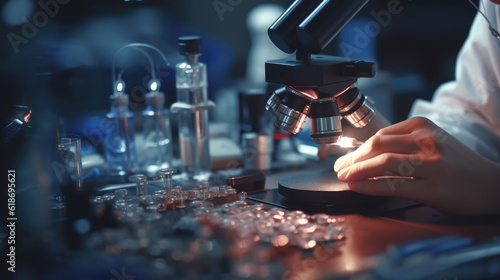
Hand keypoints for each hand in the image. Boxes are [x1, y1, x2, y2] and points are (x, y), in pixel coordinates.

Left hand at [333, 117, 499, 215]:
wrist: (492, 184)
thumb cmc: (458, 165)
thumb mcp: (433, 142)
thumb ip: (404, 143)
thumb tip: (368, 153)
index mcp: (422, 126)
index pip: (380, 134)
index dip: (357, 148)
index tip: (345, 157)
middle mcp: (426, 140)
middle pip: (377, 145)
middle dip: (352, 158)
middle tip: (339, 168)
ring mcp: (430, 163)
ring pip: (382, 163)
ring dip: (356, 170)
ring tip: (343, 177)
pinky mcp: (433, 186)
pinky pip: (393, 185)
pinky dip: (370, 185)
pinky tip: (358, 187)